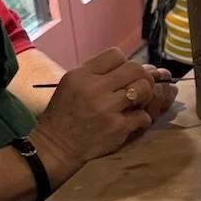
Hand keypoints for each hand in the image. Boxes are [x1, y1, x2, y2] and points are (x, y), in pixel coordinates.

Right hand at [31, 48, 178, 182]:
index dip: (124, 64)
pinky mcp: (117, 127)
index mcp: (82, 75)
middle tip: (136, 89)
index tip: (122, 76)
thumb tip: (135, 67)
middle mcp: (94, 88)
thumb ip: (97, 73)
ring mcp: (107, 108)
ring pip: (144, 89)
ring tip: (135, 104)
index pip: (116, 54)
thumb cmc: (65, 114)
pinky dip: (142, 119)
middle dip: (141, 77)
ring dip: (145, 96)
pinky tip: (132, 121)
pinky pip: (144, 115)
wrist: (56, 145)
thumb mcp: (71, 84)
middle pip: (135, 69)